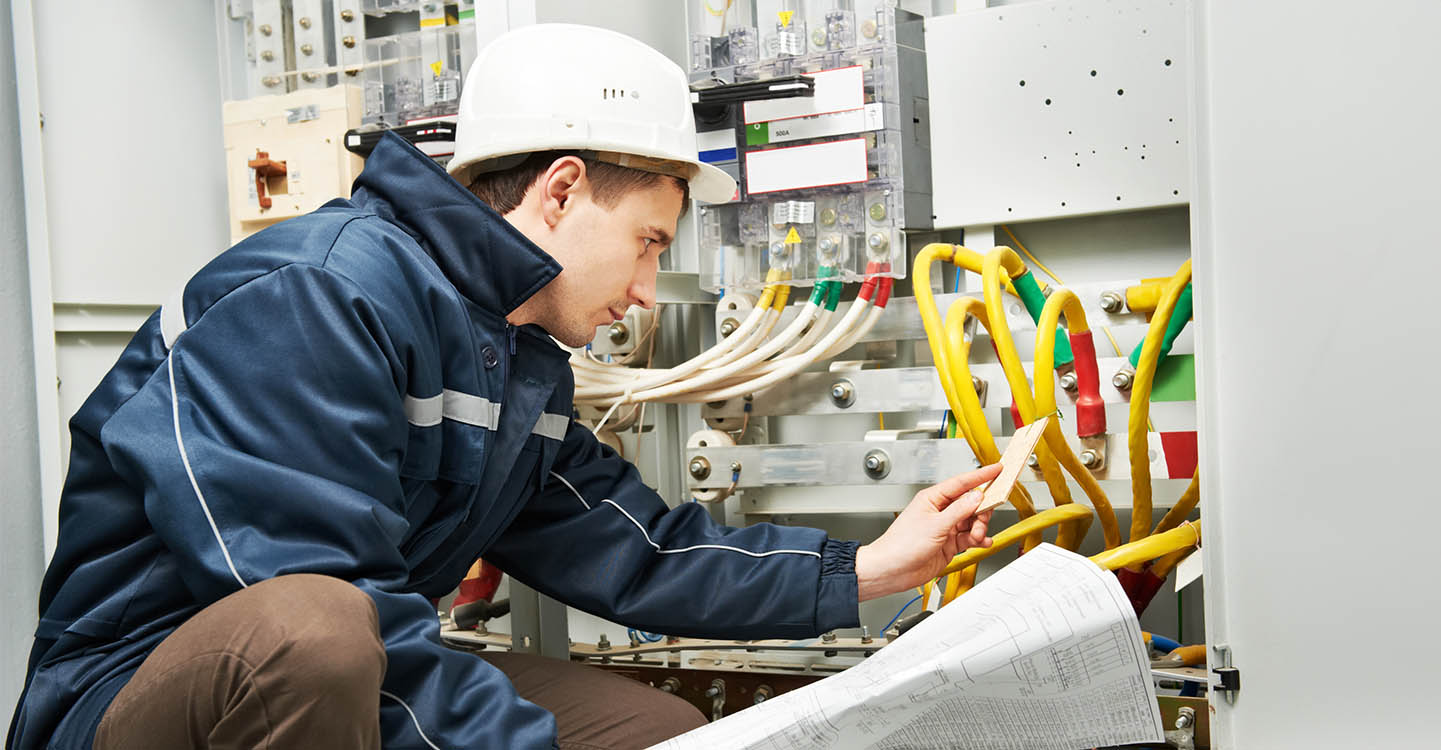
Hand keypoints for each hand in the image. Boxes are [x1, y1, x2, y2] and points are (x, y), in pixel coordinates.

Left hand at [854, 463, 1001, 601]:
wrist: (893, 570)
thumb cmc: (902, 545)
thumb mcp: (935, 525)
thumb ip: (959, 511)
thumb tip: (976, 497)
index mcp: (932, 499)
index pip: (961, 483)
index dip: (980, 476)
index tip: (996, 469)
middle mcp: (940, 512)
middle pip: (970, 504)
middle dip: (981, 511)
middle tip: (983, 519)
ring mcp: (945, 528)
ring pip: (972, 522)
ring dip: (979, 528)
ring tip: (976, 536)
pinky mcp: (949, 544)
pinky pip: (970, 537)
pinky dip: (978, 540)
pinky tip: (981, 542)